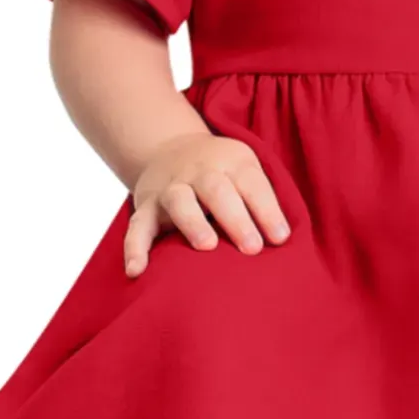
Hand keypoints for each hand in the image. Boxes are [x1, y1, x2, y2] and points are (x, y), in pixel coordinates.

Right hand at [123, 131, 290, 277]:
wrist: (170, 147)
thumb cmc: (224, 173)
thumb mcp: (245, 170)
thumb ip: (261, 198)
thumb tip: (284, 241)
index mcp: (230, 161)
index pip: (251, 183)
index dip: (267, 210)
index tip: (280, 239)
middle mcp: (198, 171)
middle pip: (216, 189)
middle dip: (235, 218)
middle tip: (253, 248)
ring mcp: (170, 188)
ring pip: (179, 201)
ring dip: (192, 223)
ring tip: (207, 246)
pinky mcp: (145, 206)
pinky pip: (137, 226)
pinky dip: (134, 248)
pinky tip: (137, 271)